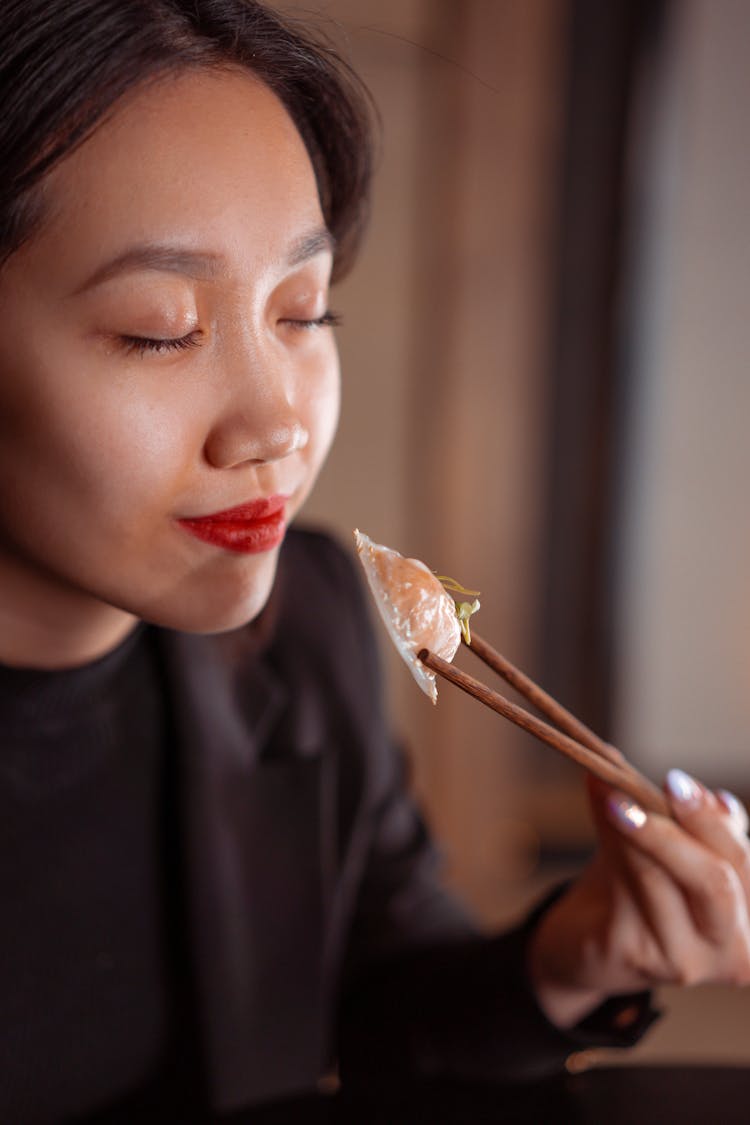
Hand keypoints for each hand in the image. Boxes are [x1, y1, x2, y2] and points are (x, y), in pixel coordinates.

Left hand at [527, 770, 749, 1028]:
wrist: (590, 942)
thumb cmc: (639, 890)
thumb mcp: (668, 849)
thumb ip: (679, 819)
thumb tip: (669, 778)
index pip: (741, 861)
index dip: (712, 820)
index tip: (678, 781)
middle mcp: (732, 951)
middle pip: (715, 880)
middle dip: (686, 825)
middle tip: (656, 784)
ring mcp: (685, 962)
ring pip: (660, 878)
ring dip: (633, 826)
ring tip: (611, 791)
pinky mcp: (637, 958)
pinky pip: (623, 888)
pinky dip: (611, 841)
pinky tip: (600, 809)